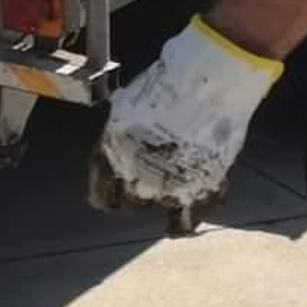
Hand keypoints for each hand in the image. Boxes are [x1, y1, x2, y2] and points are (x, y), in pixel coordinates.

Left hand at [87, 15, 282, 234]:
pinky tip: (182, 218)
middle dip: (136, 193)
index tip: (111, 193)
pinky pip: (185, 223)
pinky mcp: (197, 192)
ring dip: (160, 201)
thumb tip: (119, 136)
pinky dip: (183, 224)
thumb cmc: (167, 83)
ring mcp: (165, 187)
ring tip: (169, 189)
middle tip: (148, 180)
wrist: (206, 82)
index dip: (105, 194)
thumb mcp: (130, 104)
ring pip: (154, 210)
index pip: (99, 191)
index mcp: (111, 153)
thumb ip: (122, 130)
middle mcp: (133, 176)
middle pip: (128, 202)